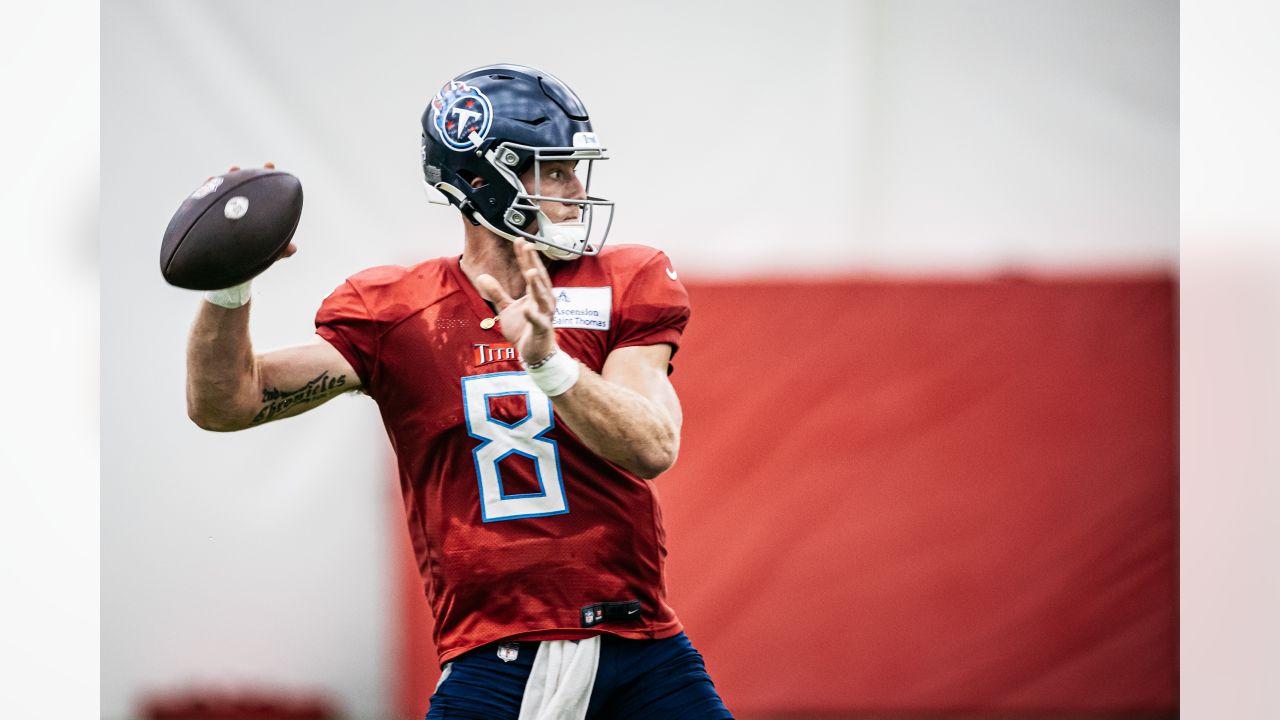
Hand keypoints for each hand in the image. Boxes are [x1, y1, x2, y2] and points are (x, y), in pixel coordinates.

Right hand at [208, 162, 297, 259]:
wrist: (231, 271)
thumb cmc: (253, 258)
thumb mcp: (268, 254)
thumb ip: (280, 251)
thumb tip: (293, 248)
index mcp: (257, 213)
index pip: (263, 191)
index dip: (266, 177)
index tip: (269, 165)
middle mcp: (240, 209)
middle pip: (241, 188)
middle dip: (239, 176)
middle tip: (236, 168)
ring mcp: (224, 213)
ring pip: (222, 195)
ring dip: (220, 185)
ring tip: (216, 177)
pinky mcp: (209, 221)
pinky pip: (205, 207)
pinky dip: (203, 198)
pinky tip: (203, 189)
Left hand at [474, 241, 557, 364]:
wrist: (535, 354)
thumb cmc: (524, 329)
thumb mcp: (506, 308)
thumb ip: (496, 292)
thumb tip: (481, 276)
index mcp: (535, 294)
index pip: (530, 270)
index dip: (525, 256)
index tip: (520, 240)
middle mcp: (543, 301)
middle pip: (539, 278)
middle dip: (533, 262)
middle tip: (528, 245)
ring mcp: (545, 315)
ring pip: (542, 297)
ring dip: (537, 284)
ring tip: (530, 271)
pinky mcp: (542, 330)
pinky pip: (538, 321)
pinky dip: (533, 315)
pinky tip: (527, 308)